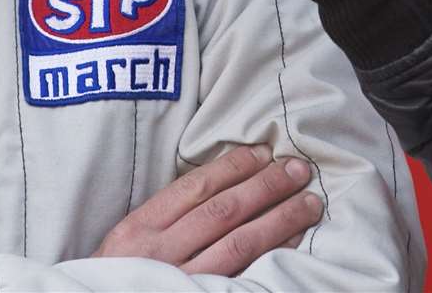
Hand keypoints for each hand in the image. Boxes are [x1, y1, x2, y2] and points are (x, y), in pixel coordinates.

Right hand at [95, 144, 322, 274]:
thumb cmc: (122, 273)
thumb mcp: (130, 239)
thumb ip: (168, 213)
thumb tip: (225, 178)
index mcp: (139, 230)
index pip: (195, 187)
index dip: (234, 167)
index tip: (264, 152)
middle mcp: (159, 254)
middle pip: (223, 211)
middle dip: (265, 186)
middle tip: (297, 169)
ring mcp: (183, 282)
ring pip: (240, 244)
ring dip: (280, 219)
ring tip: (309, 201)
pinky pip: (245, 274)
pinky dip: (273, 254)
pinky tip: (294, 240)